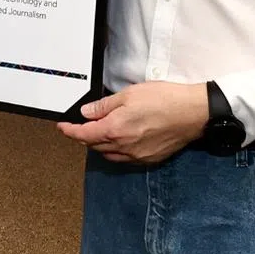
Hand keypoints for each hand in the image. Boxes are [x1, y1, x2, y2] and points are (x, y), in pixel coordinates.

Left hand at [57, 81, 208, 162]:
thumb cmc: (164, 99)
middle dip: (84, 137)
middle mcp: (124, 147)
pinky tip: (120, 141)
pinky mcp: (149, 159)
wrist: (192, 114)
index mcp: (115, 129)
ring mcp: (137, 156)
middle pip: (94, 146)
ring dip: (99, 145)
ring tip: (98, 132)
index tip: (62, 127)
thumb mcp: (129, 94)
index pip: (84, 135)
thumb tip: (87, 113)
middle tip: (80, 126)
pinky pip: (125, 159)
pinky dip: (116, 151)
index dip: (70, 131)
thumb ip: (104, 106)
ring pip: (109, 155)